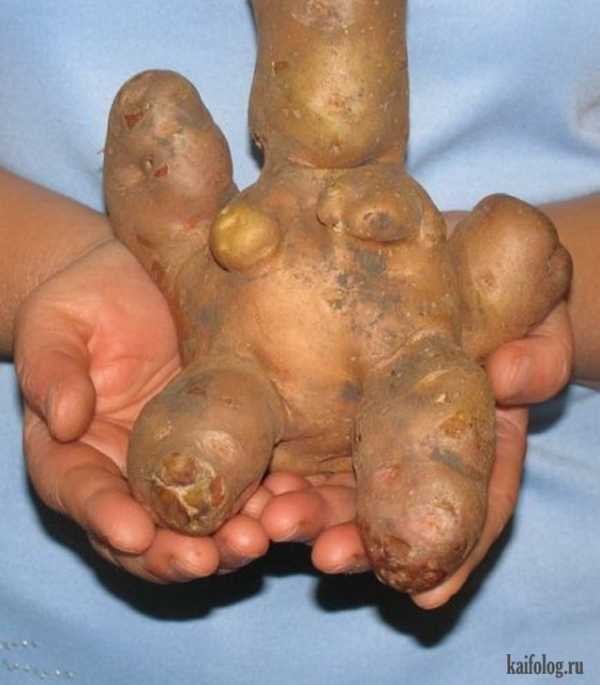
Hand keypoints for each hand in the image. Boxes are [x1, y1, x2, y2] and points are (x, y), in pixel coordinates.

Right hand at [16, 239, 269, 581]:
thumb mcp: (55, 326)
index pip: (82, 495)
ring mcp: (180, 466)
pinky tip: (288, 502)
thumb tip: (64, 420)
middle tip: (207, 559)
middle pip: (144, 533)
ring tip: (256, 541)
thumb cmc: (83, 302)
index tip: (134, 534)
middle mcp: (126, 474)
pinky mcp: (226, 447)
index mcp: (73, 454)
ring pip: (199, 523)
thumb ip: (53, 371)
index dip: (105, 519)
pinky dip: (264, 503)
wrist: (138, 281)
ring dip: (226, 542)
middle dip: (173, 554)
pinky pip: (244, 486)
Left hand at [258, 301, 572, 607]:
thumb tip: (510, 376)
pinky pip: (308, 458)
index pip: (478, 511)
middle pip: (399, 517)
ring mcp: (379, 444)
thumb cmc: (510, 311)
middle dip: (362, 543)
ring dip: (312, 518)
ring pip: (346, 495)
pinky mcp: (334, 423)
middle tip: (326, 554)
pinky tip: (256, 490)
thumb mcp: (536, 332)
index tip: (426, 594)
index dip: (456, 556)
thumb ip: (536, 360)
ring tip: (274, 522)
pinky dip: (285, 480)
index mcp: (482, 448)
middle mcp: (425, 458)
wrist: (462, 281)